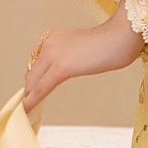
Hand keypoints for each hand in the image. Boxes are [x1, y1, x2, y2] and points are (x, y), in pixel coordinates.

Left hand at [23, 0, 143, 116]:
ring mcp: (53, 54)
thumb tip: (66, 70)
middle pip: (32, 73)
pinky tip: (28, 108)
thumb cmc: (113, 42)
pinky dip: (33, 100)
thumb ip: (72, 58)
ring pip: (34, 81)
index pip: (37, 64)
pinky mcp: (60, 67)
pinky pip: (41, 87)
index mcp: (55, 38)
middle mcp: (49, 44)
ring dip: (30, 96)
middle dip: (30, 90)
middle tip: (27, 106)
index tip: (31, 94)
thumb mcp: (84, 49)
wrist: (122, 36)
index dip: (34, 81)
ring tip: (26, 110)